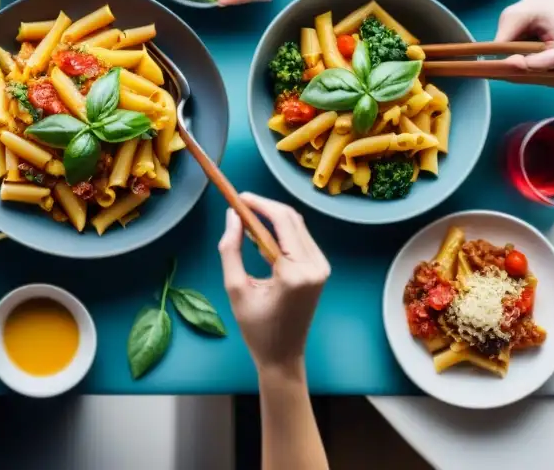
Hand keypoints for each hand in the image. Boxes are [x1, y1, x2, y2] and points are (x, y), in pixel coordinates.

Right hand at [218, 193, 329, 372]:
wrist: (283, 356)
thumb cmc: (256, 328)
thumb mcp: (235, 288)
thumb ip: (231, 249)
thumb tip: (232, 216)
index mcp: (296, 272)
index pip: (281, 222)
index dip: (259, 204)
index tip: (237, 197)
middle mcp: (315, 266)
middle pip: (292, 219)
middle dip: (265, 206)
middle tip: (239, 203)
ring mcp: (322, 267)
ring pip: (297, 226)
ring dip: (273, 217)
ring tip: (246, 218)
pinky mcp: (321, 270)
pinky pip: (300, 239)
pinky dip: (281, 231)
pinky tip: (260, 235)